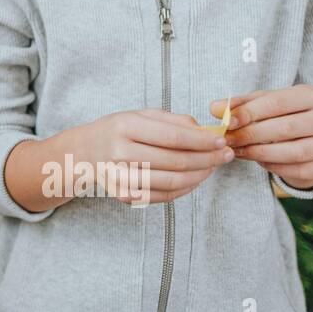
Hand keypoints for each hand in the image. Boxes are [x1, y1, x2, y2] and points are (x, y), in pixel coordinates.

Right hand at [76, 109, 232, 205]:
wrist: (86, 152)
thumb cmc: (119, 130)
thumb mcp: (140, 115)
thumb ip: (173, 121)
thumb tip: (206, 132)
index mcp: (125, 126)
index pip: (173, 137)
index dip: (202, 141)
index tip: (222, 141)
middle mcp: (120, 152)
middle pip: (175, 161)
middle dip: (207, 159)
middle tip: (225, 155)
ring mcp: (121, 177)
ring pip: (172, 182)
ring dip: (200, 176)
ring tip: (213, 167)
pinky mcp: (124, 195)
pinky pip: (163, 196)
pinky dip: (185, 188)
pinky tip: (196, 179)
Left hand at [209, 85, 312, 190]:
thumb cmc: (283, 117)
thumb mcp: (264, 105)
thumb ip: (240, 105)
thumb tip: (214, 108)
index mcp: (311, 95)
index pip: (276, 102)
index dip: (249, 112)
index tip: (226, 122)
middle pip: (284, 128)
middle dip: (251, 135)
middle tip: (228, 141)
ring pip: (293, 152)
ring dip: (260, 153)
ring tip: (239, 152)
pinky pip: (300, 169)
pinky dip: (276, 168)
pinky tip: (260, 163)